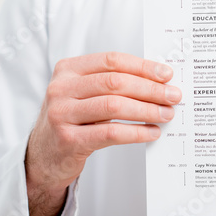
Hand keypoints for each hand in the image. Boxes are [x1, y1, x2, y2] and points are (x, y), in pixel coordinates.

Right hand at [25, 52, 180, 215]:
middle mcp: (61, 88)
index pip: (112, 60)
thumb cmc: (70, 120)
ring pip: (114, 106)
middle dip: (150, 89)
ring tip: (165, 115)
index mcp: (68, 69)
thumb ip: (110, 82)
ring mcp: (62, 114)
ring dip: (147, 110)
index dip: (142, 66)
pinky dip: (136, 132)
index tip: (166, 75)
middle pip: (115, 82)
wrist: (43, 156)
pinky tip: (151, 133)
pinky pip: (110, 133)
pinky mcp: (68, 140)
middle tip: (172, 96)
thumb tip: (157, 80)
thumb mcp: (82, 93)